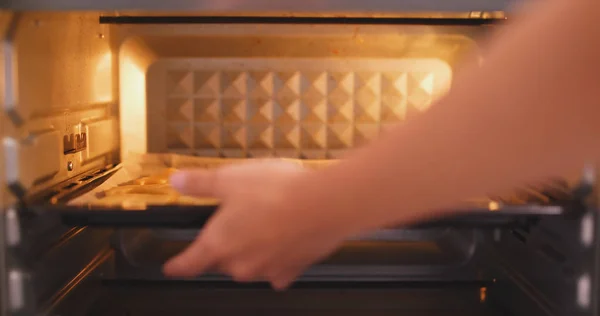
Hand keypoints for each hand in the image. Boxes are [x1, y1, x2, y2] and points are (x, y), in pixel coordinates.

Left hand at [162, 159, 346, 289]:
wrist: (323, 204)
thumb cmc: (275, 192)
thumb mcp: (230, 179)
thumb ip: (200, 183)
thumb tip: (176, 181)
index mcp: (218, 244)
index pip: (189, 263)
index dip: (177, 265)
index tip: (171, 268)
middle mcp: (240, 264)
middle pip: (222, 261)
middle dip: (224, 246)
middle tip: (237, 222)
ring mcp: (267, 270)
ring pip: (250, 265)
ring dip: (252, 250)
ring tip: (265, 223)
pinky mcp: (293, 270)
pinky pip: (278, 270)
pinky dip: (278, 258)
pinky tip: (285, 240)